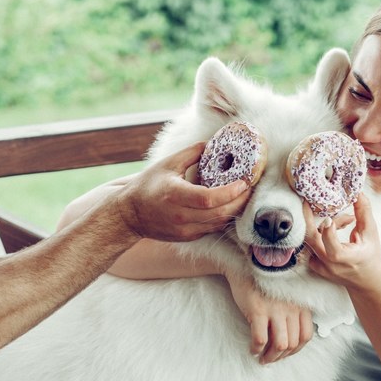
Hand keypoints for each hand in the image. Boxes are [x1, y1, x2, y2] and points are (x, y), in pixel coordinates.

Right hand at [117, 142, 250, 241]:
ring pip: (218, 223)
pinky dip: (223, 217)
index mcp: (175, 195)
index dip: (230, 192)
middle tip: (250, 187)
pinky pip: (212, 228)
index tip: (244, 182)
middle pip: (219, 213)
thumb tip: (212, 143)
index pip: (209, 198)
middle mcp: (181, 216)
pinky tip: (229, 206)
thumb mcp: (167, 164)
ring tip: (244, 195)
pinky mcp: (187, 237)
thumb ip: (191, 153)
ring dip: (234, 210)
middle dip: (239, 201)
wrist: (130, 214)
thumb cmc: (147, 186)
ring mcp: (185, 229)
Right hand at [225, 271, 312, 363]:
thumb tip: (290, 339)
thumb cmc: (265, 284)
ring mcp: (275, 310)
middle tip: (271, 359)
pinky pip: (260, 339)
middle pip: (293, 343)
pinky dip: (257, 349)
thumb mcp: (286, 296)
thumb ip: (293, 312)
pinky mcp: (258, 311)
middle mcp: (291, 308)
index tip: (286, 353)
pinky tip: (253, 350)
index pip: (306, 336)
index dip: (296, 349)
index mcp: (300, 305)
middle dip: (282, 356)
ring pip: (280, 345)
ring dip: (271, 357)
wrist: (244, 267)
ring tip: (263, 359)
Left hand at [305, 194, 380, 289]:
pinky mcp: (315, 266)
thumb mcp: (371, 233)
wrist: (366, 281)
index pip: (331, 246)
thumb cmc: (370, 255)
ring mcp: (320, 267)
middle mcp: (330, 265)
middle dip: (307, 219)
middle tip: (307, 201)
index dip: (328, 231)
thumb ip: (364, 212)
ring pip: (311, 240)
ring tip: (341, 220)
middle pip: (311, 240)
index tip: (329, 217)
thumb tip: (357, 191)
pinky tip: (334, 229)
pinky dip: (320, 235)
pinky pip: (311, 245)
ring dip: (322, 226)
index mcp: (345, 258)